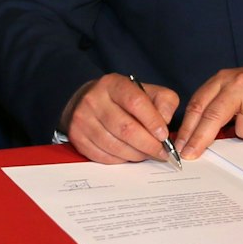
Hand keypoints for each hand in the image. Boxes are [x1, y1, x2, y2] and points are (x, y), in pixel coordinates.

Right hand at [62, 74, 179, 164]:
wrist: (87, 101)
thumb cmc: (122, 99)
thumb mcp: (146, 91)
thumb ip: (163, 102)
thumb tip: (165, 122)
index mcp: (113, 84)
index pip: (135, 102)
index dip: (152, 121)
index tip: (164, 135)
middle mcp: (94, 99)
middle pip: (125, 128)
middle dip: (148, 144)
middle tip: (161, 152)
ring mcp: (83, 119)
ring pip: (115, 146)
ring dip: (136, 154)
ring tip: (147, 154)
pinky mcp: (77, 137)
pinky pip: (103, 156)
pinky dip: (121, 160)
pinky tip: (129, 154)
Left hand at [176, 61, 242, 158]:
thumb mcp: (235, 88)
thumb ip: (216, 106)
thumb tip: (195, 136)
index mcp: (223, 79)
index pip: (199, 105)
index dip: (187, 128)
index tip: (179, 146)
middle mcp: (238, 83)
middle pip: (213, 116)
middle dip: (199, 139)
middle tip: (190, 155)